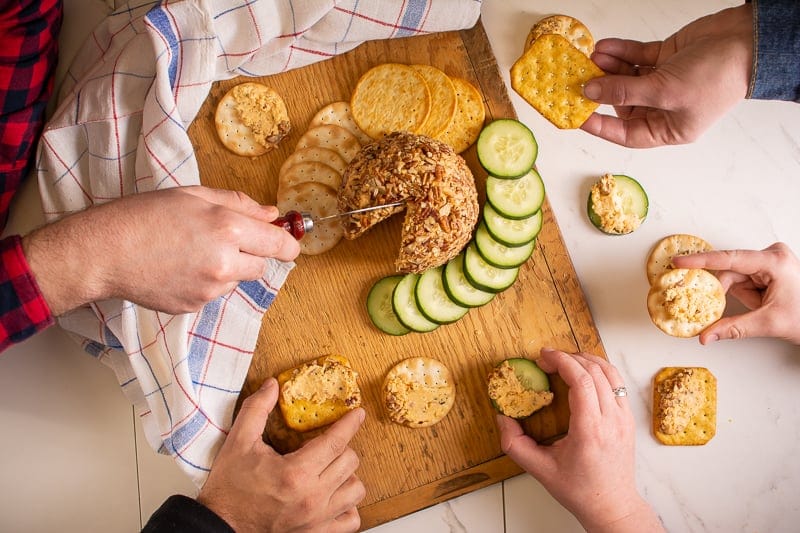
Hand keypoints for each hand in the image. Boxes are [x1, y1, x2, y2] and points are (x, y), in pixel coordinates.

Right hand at [22, 186, 300, 314]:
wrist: (104, 252)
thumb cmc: (144, 216)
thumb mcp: (194, 196)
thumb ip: (240, 204)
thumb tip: (272, 214)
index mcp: (228, 228)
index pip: (280, 244)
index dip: (288, 243)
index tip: (288, 242)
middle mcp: (225, 262)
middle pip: (262, 266)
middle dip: (252, 254)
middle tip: (225, 241)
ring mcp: (210, 289)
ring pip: (236, 279)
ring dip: (226, 268)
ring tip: (191, 253)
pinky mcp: (195, 306)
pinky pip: (213, 294)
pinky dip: (204, 282)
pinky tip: (178, 269)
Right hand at [197, 378, 365, 532]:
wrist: (219, 527)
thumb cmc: (229, 489)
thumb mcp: (238, 442)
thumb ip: (256, 409)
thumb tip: (272, 386)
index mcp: (295, 473)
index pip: (336, 442)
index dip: (350, 424)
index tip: (357, 414)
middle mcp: (312, 497)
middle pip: (350, 462)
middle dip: (342, 447)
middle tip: (326, 444)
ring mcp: (317, 519)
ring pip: (355, 490)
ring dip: (347, 475)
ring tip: (330, 469)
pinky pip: (351, 519)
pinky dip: (348, 505)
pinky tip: (333, 495)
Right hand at [496, 348, 662, 532]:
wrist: (611, 505)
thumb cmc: (578, 490)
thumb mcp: (539, 470)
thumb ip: (515, 444)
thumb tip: (502, 418)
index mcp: (590, 430)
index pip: (582, 381)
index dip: (562, 361)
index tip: (544, 357)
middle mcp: (612, 421)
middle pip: (594, 371)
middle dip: (569, 357)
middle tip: (548, 359)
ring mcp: (624, 419)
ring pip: (609, 373)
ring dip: (586, 360)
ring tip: (565, 361)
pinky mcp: (628, 419)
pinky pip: (617, 383)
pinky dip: (600, 370)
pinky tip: (584, 372)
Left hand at [580, 4, 752, 146]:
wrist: (747, 40)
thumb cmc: (718, 76)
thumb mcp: (665, 90)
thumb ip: (625, 91)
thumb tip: (591, 91)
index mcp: (669, 129)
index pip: (625, 134)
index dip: (600, 126)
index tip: (576, 117)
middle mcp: (664, 108)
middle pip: (622, 103)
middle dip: (600, 90)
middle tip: (578, 80)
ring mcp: (663, 82)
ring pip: (626, 78)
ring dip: (608, 68)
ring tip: (591, 58)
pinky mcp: (665, 58)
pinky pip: (635, 58)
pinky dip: (620, 52)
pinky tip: (604, 48)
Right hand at [672, 242, 799, 344]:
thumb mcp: (768, 323)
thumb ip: (733, 328)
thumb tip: (706, 335)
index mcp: (774, 262)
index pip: (730, 259)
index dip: (701, 261)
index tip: (680, 262)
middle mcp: (771, 256)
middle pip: (731, 272)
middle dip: (729, 293)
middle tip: (723, 306)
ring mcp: (769, 263)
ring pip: (735, 278)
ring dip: (741, 297)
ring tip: (761, 308)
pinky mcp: (767, 270)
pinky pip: (743, 281)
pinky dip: (745, 296)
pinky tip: (759, 304)